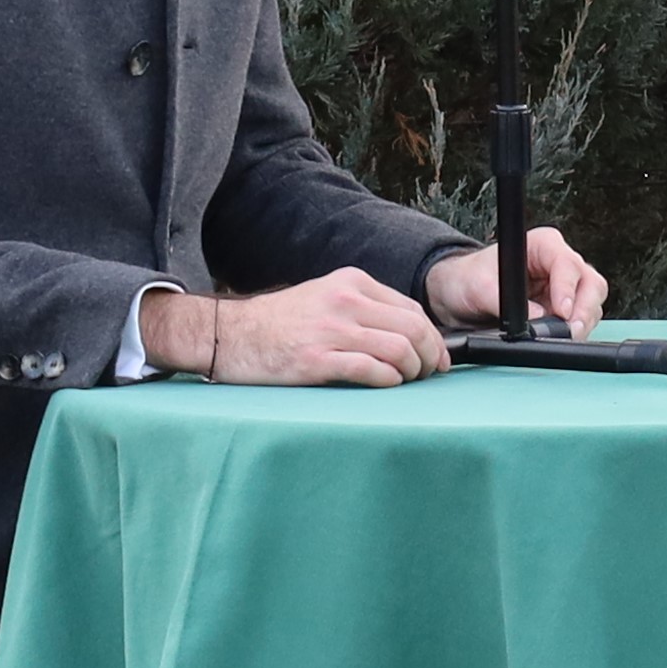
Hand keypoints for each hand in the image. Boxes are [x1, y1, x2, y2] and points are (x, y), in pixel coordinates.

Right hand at [138, 270, 449, 385]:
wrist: (231, 335)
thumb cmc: (281, 323)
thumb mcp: (325, 298)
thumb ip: (363, 308)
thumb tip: (409, 335)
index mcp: (351, 282)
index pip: (411, 310)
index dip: (432, 338)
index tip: (435, 358)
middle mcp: (345, 301)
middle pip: (413, 329)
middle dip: (429, 356)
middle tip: (428, 375)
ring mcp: (331, 330)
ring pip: (398, 349)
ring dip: (412, 371)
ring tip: (407, 382)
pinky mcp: (317, 360)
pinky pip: (370, 370)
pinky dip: (388, 380)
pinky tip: (386, 385)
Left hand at [424, 226, 608, 334]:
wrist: (460, 294)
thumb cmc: (468, 279)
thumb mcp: (479, 288)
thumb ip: (506, 303)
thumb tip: (536, 319)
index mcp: (542, 245)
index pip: (567, 263)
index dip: (568, 288)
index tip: (562, 311)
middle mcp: (558, 262)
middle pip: (590, 283)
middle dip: (584, 309)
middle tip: (570, 331)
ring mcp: (564, 286)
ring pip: (591, 303)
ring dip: (582, 323)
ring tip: (562, 338)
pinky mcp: (562, 307)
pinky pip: (581, 319)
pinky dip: (575, 331)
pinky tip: (560, 338)